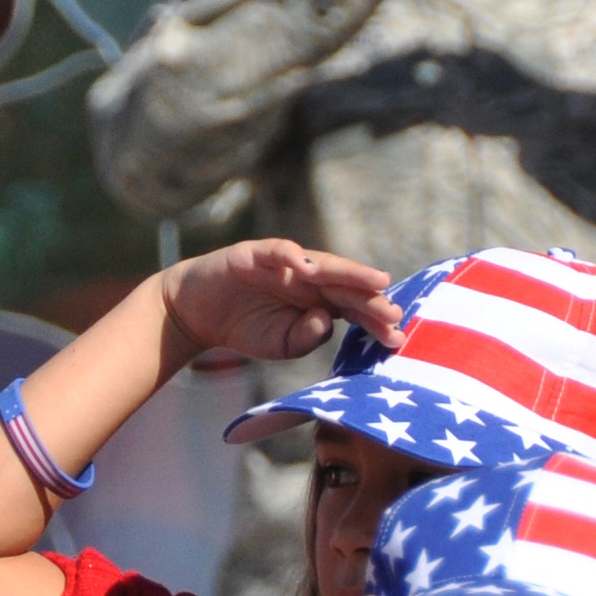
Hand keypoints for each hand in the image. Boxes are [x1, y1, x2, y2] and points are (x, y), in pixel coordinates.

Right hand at [159, 240, 402, 367]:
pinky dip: (292, 256)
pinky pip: (277, 251)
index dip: (375, 321)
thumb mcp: (281, 344)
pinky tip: (307, 267)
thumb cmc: (246, 327)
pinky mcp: (256, 254)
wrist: (198, 313)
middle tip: (394, 312)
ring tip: (374, 281)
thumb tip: (328, 319)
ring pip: (322, 264)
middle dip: (371, 297)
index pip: (355, 308)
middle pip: (347, 285)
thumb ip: (306, 337)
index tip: (397, 338)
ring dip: (349, 272)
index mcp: (320, 301)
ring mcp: (285, 263)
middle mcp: (309, 278)